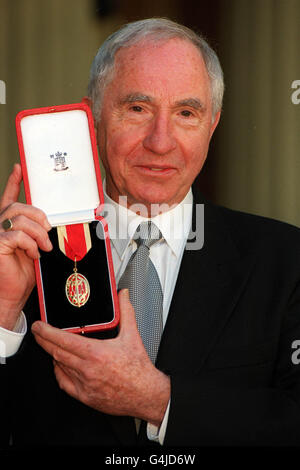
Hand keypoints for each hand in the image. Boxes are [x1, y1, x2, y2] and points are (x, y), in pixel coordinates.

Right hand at [0, 164, 52, 329]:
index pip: (9, 197)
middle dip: (39, 216)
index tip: (20, 168)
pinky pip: (17, 235)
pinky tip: (34, 254)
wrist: (13, 293)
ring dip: (38, 233)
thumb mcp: (37, 247)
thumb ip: (40, 232)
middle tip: (48, 231)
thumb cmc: (24, 273)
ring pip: (20, 219)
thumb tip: (54, 223)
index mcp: (9, 224)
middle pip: (19, 206)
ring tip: (44, 247)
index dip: (14, 182)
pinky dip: (30, 244)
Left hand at [32, 289, 170, 425]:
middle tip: (38, 333)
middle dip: (43, 341)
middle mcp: (88, 369)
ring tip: (52, 345)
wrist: (146, 394)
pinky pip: (64, 382)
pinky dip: (59, 371)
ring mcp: (84, 384)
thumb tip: (123, 295)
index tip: (39, 326)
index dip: (47, 332)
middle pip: (56, 352)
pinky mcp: (85, 396)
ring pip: (59, 366)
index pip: (63, 340)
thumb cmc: (139, 369)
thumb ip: (126, 312)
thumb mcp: (132, 336)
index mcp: (96, 353)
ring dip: (53, 354)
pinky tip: (61, 365)